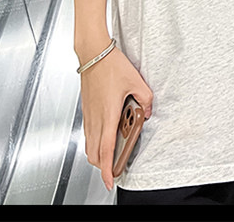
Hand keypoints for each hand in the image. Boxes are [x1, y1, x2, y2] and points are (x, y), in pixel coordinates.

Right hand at [79, 45, 152, 190]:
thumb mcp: (135, 80)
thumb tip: (147, 111)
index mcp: (107, 114)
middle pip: (94, 154)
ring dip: (98, 155)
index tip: (110, 181)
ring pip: (89, 145)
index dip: (107, 169)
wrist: (93, 53)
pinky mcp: (86, 110)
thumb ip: (145, 98)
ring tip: (111, 155)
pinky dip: (95, 142)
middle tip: (115, 169)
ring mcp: (88, 115)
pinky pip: (88, 134)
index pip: (105, 150)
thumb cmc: (110, 65)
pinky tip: (106, 135)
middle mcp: (95, 118)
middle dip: (103, 166)